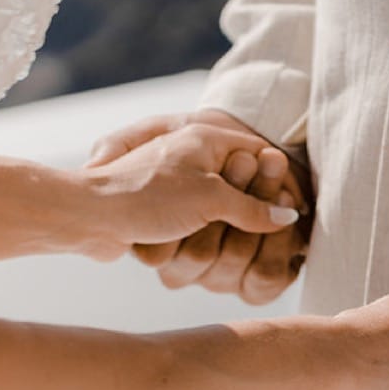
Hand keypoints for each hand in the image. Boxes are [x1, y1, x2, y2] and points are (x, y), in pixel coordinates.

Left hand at [90, 110, 313, 302]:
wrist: (89, 214)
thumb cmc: (148, 196)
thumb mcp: (210, 200)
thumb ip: (253, 208)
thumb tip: (288, 216)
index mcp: (206, 140)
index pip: (259, 152)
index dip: (280, 178)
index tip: (299, 206)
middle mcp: (193, 157)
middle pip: (244, 180)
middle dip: (259, 205)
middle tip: (280, 230)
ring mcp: (178, 184)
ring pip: (222, 205)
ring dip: (233, 225)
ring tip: (249, 243)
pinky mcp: (163, 209)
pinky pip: (199, 221)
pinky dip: (210, 234)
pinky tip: (221, 249)